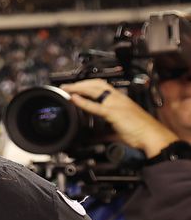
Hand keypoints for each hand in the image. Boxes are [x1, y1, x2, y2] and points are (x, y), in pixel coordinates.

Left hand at [60, 79, 178, 157]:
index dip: (88, 84)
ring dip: (78, 88)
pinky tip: (74, 99)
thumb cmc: (140, 132)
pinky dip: (83, 102)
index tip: (77, 86)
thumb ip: (108, 125)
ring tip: (66, 89)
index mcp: (121, 99)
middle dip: (80, 83)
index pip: (102, 85)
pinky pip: (95, 105)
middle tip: (66, 86)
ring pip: (94, 91)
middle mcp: (118, 98)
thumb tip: (99, 133)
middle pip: (96, 84)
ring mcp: (116, 104)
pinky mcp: (114, 113)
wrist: (152, 136)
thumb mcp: (121, 124)